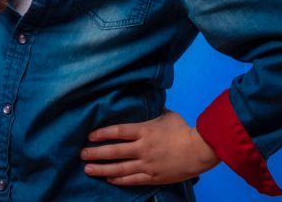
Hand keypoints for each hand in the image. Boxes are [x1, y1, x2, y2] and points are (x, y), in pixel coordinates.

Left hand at [81, 110, 218, 185]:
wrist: (200, 151)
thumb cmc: (183, 130)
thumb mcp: (166, 115)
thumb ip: (152, 111)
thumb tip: (145, 102)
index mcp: (144, 131)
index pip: (117, 131)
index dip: (101, 134)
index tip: (89, 136)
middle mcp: (142, 148)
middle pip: (114, 151)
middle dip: (96, 153)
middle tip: (82, 154)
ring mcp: (147, 164)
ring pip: (120, 168)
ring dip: (102, 169)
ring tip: (88, 169)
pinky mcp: (153, 176)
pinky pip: (133, 179)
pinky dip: (119, 179)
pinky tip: (109, 179)